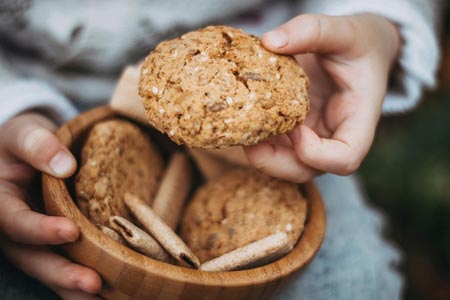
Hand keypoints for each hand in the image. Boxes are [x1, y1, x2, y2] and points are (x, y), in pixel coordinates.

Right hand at [0, 113, 101, 298]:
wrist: (29, 150)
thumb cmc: (24, 141)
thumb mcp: (26, 134)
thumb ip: (39, 146)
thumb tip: (66, 166)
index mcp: (2, 202)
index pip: (16, 221)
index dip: (40, 230)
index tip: (70, 231)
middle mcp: (15, 229)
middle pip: (33, 258)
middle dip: (62, 273)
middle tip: (92, 283)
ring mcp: (34, 240)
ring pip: (49, 270)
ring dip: (74, 288)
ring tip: (104, 298)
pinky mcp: (53, 244)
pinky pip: (66, 265)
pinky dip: (83, 284)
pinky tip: (108, 293)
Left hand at [244, 14, 400, 181]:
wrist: (359, 49)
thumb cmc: (358, 42)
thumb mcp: (343, 30)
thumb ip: (313, 30)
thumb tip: (270, 41)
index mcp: (358, 119)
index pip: (345, 158)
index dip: (317, 154)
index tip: (296, 128)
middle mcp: (335, 136)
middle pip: (307, 170)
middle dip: (275, 163)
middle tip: (249, 142)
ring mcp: (314, 136)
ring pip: (286, 164)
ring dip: (260, 154)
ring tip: (239, 128)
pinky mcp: (296, 129)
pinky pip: (275, 145)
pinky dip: (257, 139)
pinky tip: (242, 118)